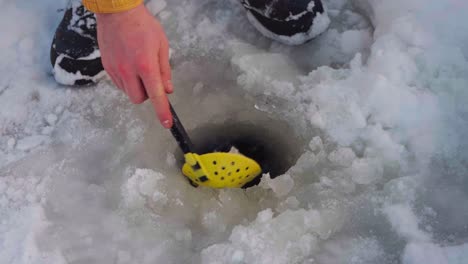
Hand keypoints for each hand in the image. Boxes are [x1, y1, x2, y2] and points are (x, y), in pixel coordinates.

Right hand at [96, 4, 172, 127]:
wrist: (117, 12)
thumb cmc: (142, 25)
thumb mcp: (161, 46)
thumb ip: (165, 70)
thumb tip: (168, 90)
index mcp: (145, 65)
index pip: (156, 95)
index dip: (162, 111)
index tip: (166, 123)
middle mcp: (128, 71)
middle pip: (139, 99)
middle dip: (147, 95)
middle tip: (151, 80)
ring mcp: (115, 70)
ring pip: (128, 93)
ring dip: (137, 88)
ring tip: (139, 68)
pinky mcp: (107, 67)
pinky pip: (119, 84)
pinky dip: (127, 82)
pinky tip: (129, 67)